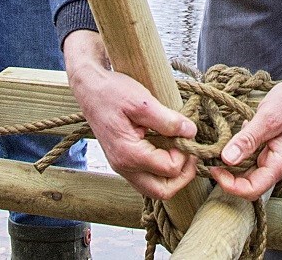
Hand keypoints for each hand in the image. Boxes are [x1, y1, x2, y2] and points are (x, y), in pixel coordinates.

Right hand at [64, 31, 198, 199]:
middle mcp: (124, 168)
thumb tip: (190, 132)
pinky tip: (166, 149)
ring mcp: (122, 168)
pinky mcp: (123, 163)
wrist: (90, 90)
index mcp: (129, 154)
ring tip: (180, 150)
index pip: (170, 169)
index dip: (185, 153)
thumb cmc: (113, 92)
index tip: (186, 133)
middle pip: (163, 191)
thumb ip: (167, 120)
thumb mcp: (143, 102)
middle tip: (189, 151)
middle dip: (183, 175)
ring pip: (155, 189)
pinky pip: (147, 179)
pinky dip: (161, 171)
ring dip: (173, 175)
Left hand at [208, 46, 281, 199]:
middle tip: (213, 153)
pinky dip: (244, 147)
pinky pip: (255, 155)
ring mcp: (278, 157)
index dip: (230, 185)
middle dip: (230, 172)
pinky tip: (243, 130)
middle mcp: (280, 165)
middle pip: (250, 182)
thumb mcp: (268, 117)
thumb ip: (248, 139)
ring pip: (251, 169)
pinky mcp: (275, 147)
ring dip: (236, 159)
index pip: (252, 189)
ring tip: (226, 140)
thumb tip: (226, 159)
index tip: (213, 168)